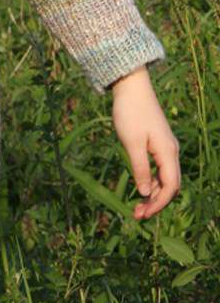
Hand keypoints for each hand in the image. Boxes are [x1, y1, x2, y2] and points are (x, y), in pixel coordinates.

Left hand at [110, 66, 180, 219]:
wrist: (131, 87)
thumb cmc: (130, 113)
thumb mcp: (132, 143)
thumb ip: (140, 168)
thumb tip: (146, 193)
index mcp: (168, 152)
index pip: (170, 187)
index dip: (158, 204)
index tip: (142, 214)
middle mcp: (171, 151)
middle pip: (170, 185)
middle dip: (156, 202)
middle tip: (136, 214)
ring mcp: (166, 147)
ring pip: (165, 178)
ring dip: (153, 193)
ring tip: (136, 207)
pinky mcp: (158, 143)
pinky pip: (160, 168)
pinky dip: (152, 181)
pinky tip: (141, 188)